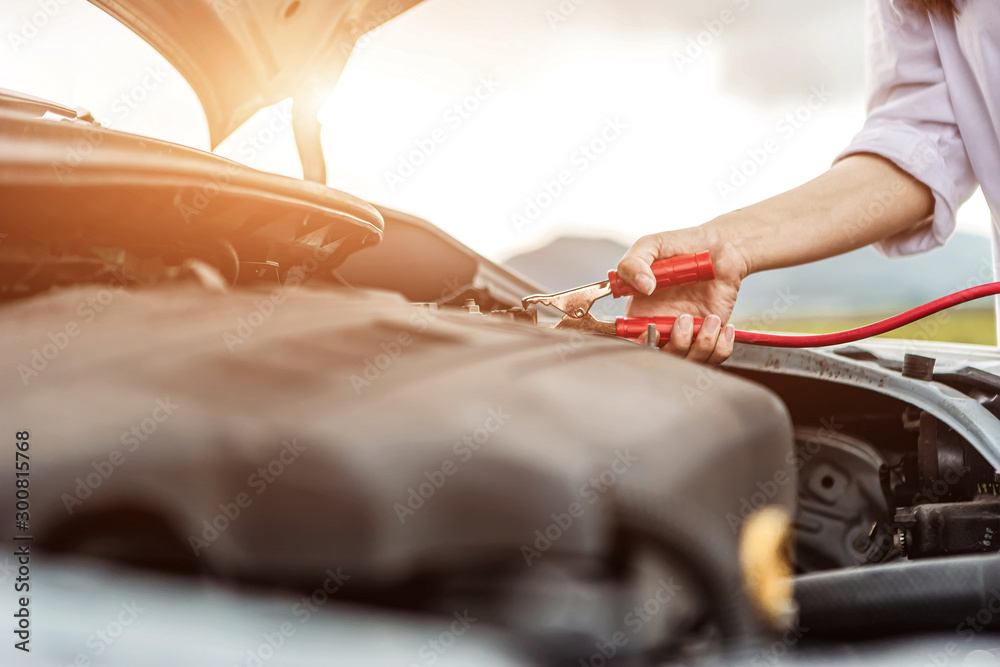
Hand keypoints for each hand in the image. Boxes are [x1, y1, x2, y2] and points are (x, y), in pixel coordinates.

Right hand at [616, 224, 748, 363]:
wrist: (722, 248)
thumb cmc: (683, 245)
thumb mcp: (651, 245)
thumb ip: (633, 263)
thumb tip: (643, 286)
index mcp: (640, 312)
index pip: (629, 342)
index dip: (639, 345)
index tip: (652, 330)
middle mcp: (662, 327)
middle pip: (660, 358)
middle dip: (674, 346)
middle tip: (683, 319)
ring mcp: (686, 334)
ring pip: (688, 361)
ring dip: (700, 344)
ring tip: (709, 318)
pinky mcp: (709, 335)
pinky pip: (714, 357)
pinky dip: (720, 347)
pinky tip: (722, 326)